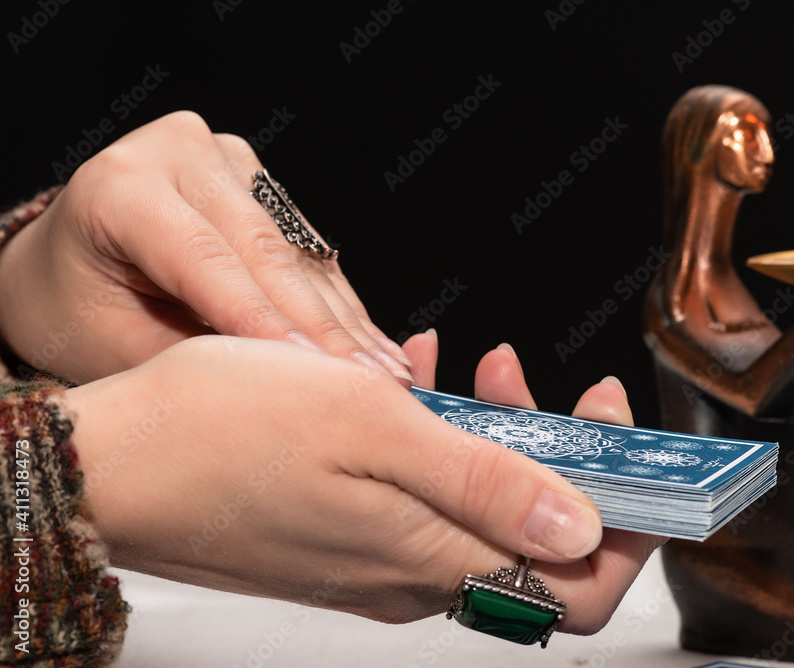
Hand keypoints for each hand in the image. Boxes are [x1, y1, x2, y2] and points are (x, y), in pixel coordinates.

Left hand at [0, 111, 410, 385]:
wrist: (70, 269)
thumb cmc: (75, 312)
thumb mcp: (113, 347)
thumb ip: (195, 360)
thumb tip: (287, 389)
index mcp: (121, 185)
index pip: (206, 259)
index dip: (265, 322)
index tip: (318, 377)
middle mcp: (180, 152)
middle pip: (266, 253)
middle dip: (323, 331)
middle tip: (377, 388)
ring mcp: (229, 161)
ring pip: (300, 254)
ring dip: (346, 322)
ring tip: (390, 377)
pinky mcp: (262, 181)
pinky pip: (310, 252)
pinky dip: (341, 306)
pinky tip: (375, 348)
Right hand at [65, 333, 662, 633]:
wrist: (110, 462)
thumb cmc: (221, 433)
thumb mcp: (373, 428)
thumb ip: (485, 485)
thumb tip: (584, 526)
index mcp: (436, 555)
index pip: (583, 582)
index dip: (628, 519)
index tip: (619, 438)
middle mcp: (415, 573)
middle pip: (535, 533)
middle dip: (553, 447)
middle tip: (526, 377)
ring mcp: (378, 558)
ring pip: (476, 505)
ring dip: (490, 431)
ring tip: (469, 365)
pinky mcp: (344, 537)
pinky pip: (421, 494)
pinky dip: (436, 437)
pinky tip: (413, 382)